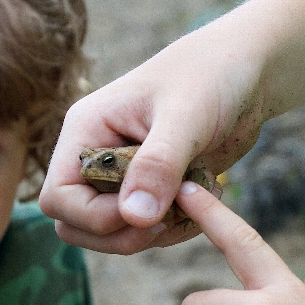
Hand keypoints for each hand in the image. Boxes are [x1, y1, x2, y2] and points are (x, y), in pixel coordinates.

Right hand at [39, 27, 265, 253]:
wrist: (246, 69)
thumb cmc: (211, 75)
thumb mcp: (186, 117)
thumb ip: (158, 165)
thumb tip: (133, 217)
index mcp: (86, 130)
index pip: (58, 197)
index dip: (93, 217)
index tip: (144, 211)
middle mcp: (95, 155)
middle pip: (74, 224)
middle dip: (117, 235)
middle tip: (166, 221)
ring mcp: (120, 175)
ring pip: (107, 233)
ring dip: (149, 236)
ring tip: (191, 205)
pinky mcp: (149, 189)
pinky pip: (143, 230)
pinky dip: (172, 230)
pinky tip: (203, 201)